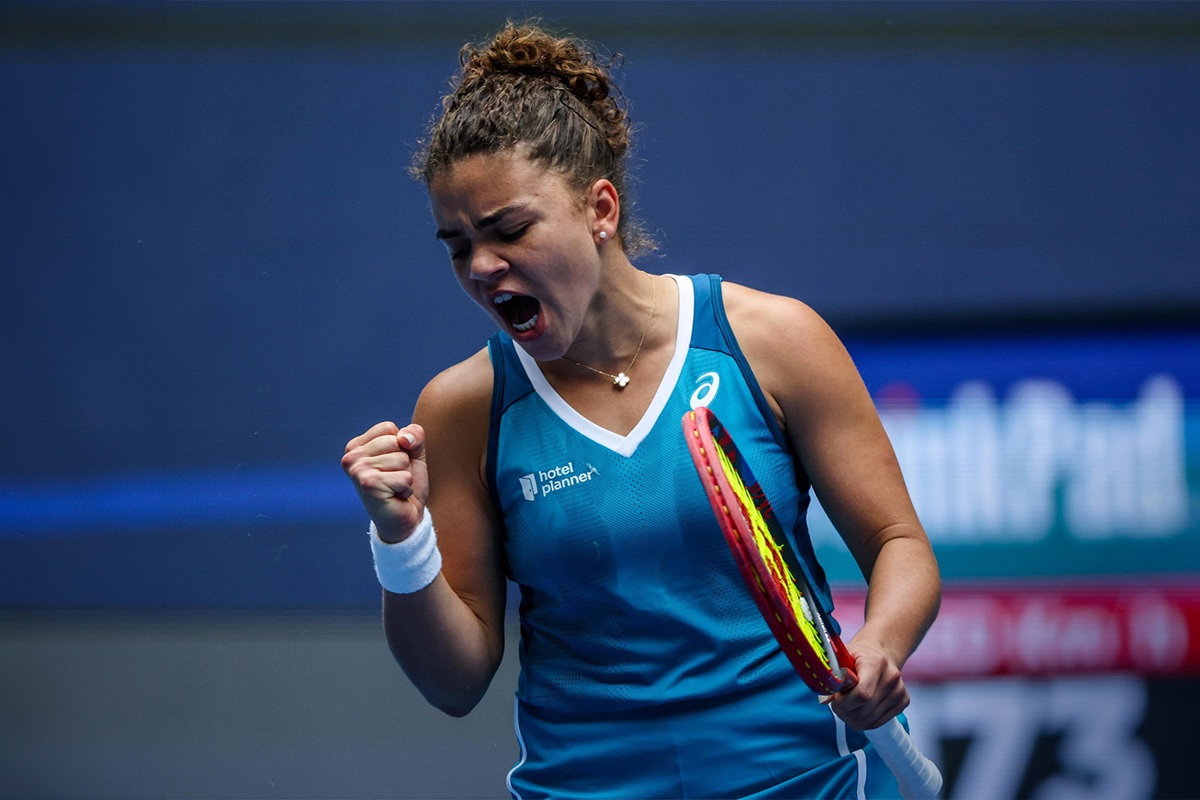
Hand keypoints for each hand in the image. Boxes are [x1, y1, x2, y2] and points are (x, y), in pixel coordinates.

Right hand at [341, 421, 428, 542]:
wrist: (405, 519)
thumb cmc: (405, 484)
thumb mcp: (413, 453)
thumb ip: (414, 435)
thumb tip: (404, 438)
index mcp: (356, 446)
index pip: (388, 428)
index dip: (401, 446)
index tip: (393, 465)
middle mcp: (351, 457)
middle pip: (395, 441)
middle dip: (404, 461)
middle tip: (395, 479)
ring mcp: (357, 471)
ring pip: (401, 459)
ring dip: (405, 476)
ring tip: (394, 488)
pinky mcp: (369, 485)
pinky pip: (404, 477)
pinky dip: (406, 488)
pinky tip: (396, 496)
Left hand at [823, 639, 909, 730]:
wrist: (880, 653)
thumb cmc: (858, 655)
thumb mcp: (841, 657)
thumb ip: (832, 676)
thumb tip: (824, 700)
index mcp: (876, 662)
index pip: (863, 694)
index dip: (844, 701)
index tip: (836, 696)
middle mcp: (892, 677)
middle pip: (865, 710)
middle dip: (845, 711)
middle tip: (837, 702)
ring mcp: (900, 691)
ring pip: (870, 720)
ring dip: (852, 718)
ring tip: (846, 706)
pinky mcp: (903, 701)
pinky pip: (878, 723)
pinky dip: (864, 721)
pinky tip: (857, 709)